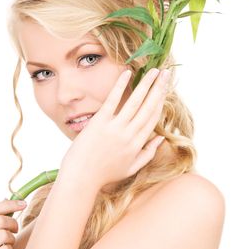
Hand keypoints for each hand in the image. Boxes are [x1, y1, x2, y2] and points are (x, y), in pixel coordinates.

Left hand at [60, 67, 169, 189]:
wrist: (81, 178)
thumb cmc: (104, 174)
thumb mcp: (131, 168)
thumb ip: (148, 153)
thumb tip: (160, 138)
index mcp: (137, 144)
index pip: (153, 118)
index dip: (161, 101)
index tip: (165, 88)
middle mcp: (130, 135)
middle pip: (149, 107)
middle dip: (159, 88)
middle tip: (166, 73)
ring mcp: (115, 128)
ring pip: (136, 102)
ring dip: (146, 84)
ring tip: (154, 70)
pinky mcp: (100, 122)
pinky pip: (113, 101)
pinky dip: (120, 86)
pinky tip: (127, 73)